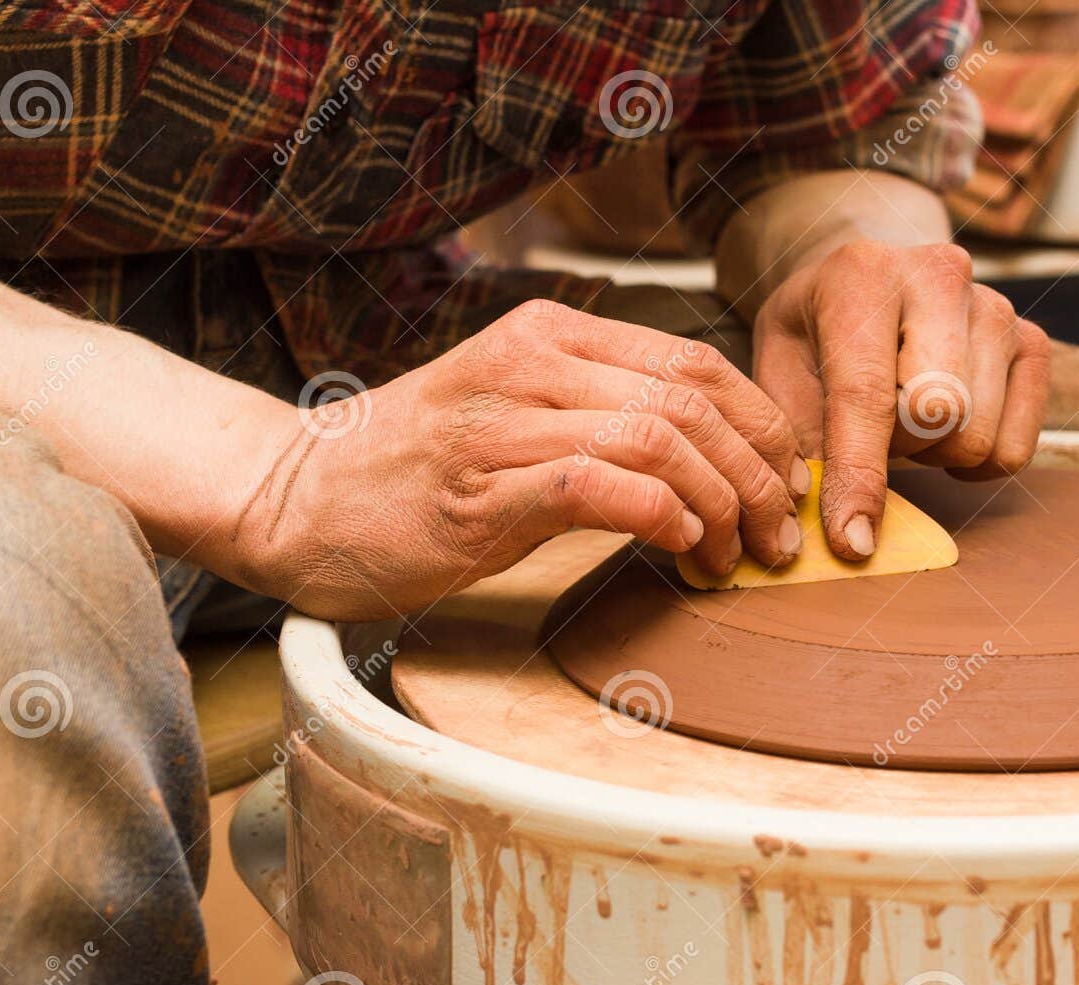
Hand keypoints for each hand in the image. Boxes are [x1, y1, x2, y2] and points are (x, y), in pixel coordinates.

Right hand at [234, 300, 807, 619]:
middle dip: (757, 474)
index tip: (782, 483)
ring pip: (659, 438)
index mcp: (551, 334)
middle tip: (776, 536)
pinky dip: (660, 518)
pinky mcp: (482, 488)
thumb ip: (603, 413)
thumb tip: (713, 455)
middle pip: (693, 398)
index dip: (761, 425)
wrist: (296, 498)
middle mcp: (531, 361)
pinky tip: (678, 550)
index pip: (696, 361)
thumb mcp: (519, 412)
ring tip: (734, 556)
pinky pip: (600, 485)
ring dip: (720, 505)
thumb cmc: (418, 469)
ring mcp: (503, 421)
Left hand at [752, 240, 1051, 559]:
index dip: (858, 476)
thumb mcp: (779, 371)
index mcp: (863, 275)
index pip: (867, 394)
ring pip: (976, 437)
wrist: (865, 281)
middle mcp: (942, 276)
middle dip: (896, 449)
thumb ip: (796, 441)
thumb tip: (830, 531)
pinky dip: (975, 462)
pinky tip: (943, 429)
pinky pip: (1014, 449)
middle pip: (938, 416)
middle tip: (870, 429)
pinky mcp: (1032, 341)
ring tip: (903, 419)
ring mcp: (996, 307)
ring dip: (931, 452)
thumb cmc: (815, 335)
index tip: (851, 541)